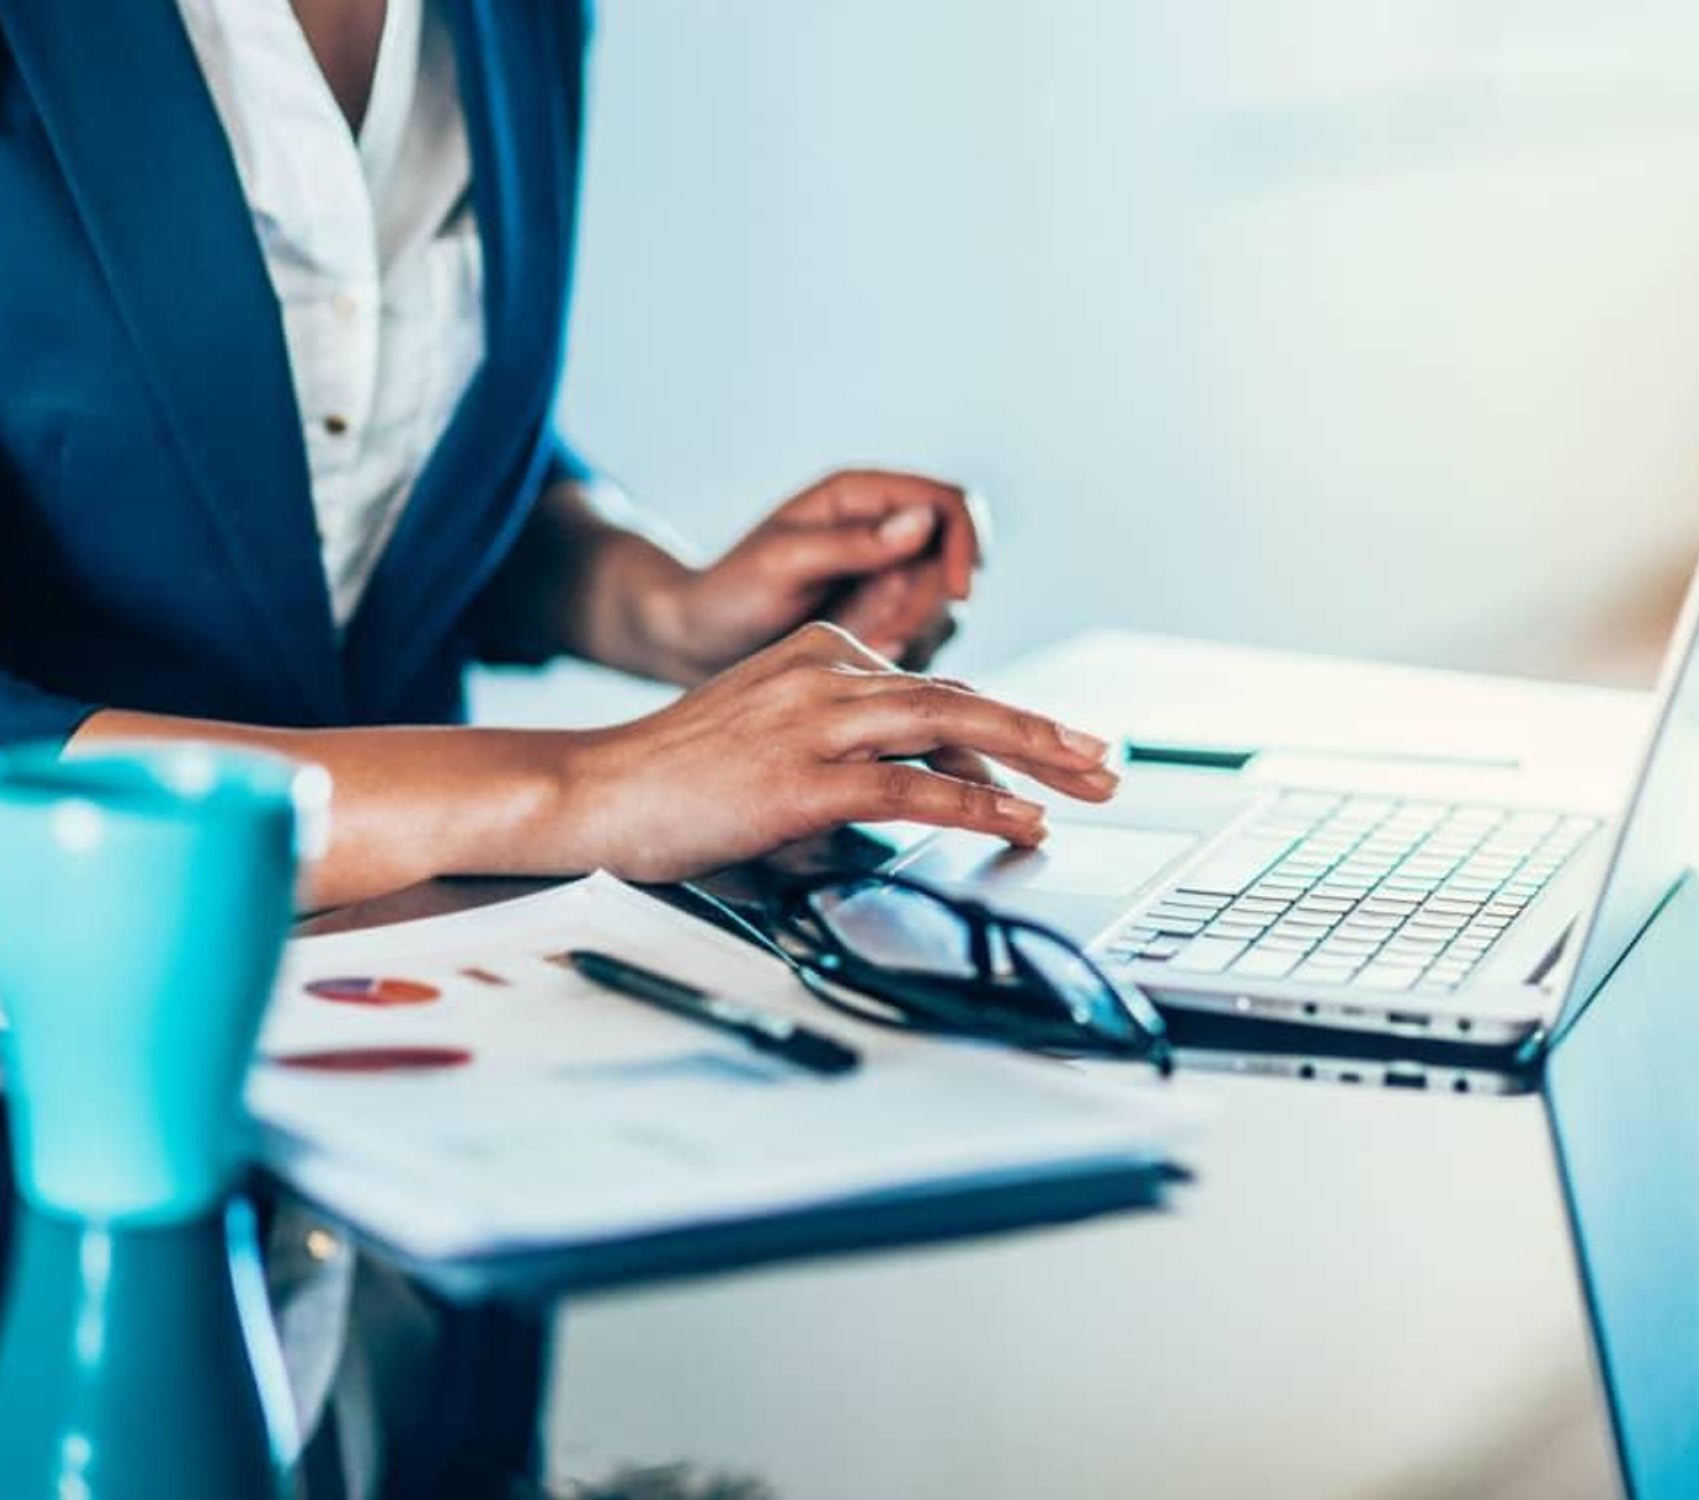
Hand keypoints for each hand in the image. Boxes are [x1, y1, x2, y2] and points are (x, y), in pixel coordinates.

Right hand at [553, 622, 1116, 882]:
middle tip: (1104, 761)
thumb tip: (935, 785)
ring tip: (1086, 784)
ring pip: (950, 728)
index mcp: (821, 652)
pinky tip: (1018, 821)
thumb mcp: (777, 735)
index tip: (1055, 757)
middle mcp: (825, 671)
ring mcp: (814, 720)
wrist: (593, 790)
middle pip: (961, 697)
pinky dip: (975, 805)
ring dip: (1032, 758)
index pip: (935, 690)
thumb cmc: (681, 775)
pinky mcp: (802, 777)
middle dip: (1044, 732)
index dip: (1003, 731)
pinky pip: (910, 788)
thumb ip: (855, 744)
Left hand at [654, 470, 982, 679]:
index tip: (957, 591)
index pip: (950, 505)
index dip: (966, 544)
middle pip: (952, 566)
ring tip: (851, 650)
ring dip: (908, 638)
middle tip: (878, 640)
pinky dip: (896, 660)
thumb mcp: (783, 562)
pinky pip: (922, 645)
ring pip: (943, 612)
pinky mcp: (884, 624)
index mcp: (861, 498)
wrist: (698, 644)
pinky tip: (853, 668)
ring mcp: (887, 581)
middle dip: (923, 608)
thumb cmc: (728, 593)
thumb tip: (923, 522)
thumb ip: (853, 542)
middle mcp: (883, 534)